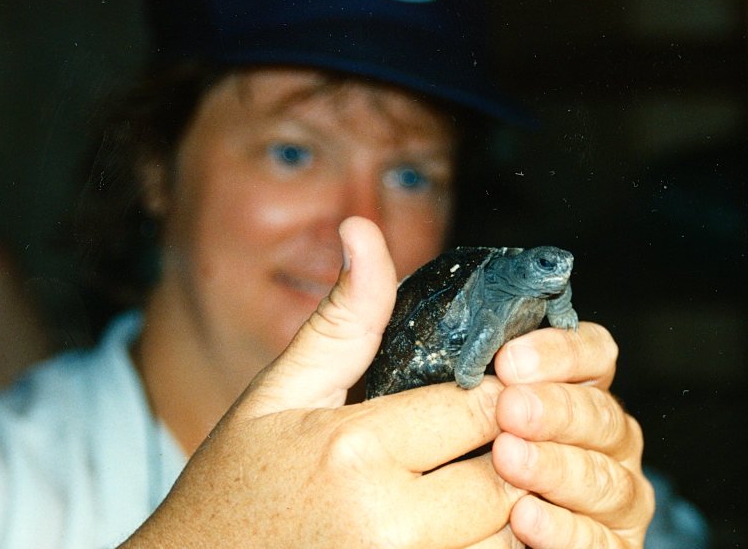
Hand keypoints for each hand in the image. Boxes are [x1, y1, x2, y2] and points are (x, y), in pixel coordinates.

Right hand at [121, 217, 521, 547]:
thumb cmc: (235, 485)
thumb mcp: (280, 392)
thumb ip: (341, 319)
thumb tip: (363, 231)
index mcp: (356, 447)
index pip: (478, 405)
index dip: (498, 390)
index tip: (495, 384)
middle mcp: (389, 520)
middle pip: (508, 474)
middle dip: (512, 448)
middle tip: (493, 435)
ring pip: (510, 535)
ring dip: (511, 508)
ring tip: (478, 479)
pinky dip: (488, 547)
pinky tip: (457, 522)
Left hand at [492, 324, 654, 547]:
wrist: (488, 527)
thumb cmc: (486, 461)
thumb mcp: (491, 414)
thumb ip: (496, 387)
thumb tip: (472, 358)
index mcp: (588, 394)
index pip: (595, 356)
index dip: (560, 353)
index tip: (510, 360)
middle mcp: (614, 442)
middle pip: (601, 416)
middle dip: (554, 410)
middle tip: (509, 408)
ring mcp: (621, 498)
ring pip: (604, 479)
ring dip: (554, 467)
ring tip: (507, 458)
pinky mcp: (615, 547)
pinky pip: (597, 540)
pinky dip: (561, 529)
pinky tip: (524, 517)